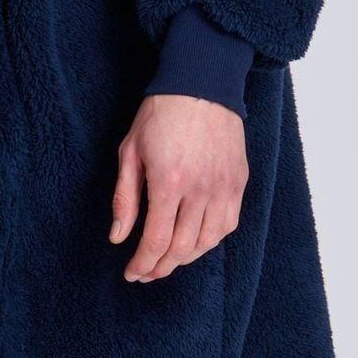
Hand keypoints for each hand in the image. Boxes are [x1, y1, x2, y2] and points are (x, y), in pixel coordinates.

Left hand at [109, 94, 248, 281]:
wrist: (201, 84)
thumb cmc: (159, 115)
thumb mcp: (130, 152)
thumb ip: (124, 199)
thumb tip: (118, 237)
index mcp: (168, 182)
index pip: (157, 241)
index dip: (143, 263)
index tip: (132, 273)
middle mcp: (200, 189)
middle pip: (182, 248)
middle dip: (161, 267)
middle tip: (146, 272)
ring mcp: (223, 186)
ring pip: (208, 241)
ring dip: (186, 258)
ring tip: (168, 260)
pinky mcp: (238, 181)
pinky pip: (228, 224)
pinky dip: (211, 240)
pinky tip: (195, 242)